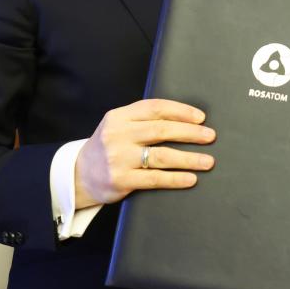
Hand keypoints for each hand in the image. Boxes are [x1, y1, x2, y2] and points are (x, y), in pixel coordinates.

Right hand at [75, 99, 215, 207]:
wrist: (79, 175)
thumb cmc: (109, 147)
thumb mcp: (119, 126)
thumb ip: (143, 119)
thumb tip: (185, 119)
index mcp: (119, 116)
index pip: (155, 108)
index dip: (181, 111)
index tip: (201, 118)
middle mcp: (117, 135)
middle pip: (161, 130)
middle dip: (190, 133)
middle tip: (210, 136)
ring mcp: (118, 158)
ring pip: (161, 156)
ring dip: (189, 158)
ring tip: (208, 161)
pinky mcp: (120, 180)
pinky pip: (154, 178)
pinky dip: (175, 179)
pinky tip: (191, 179)